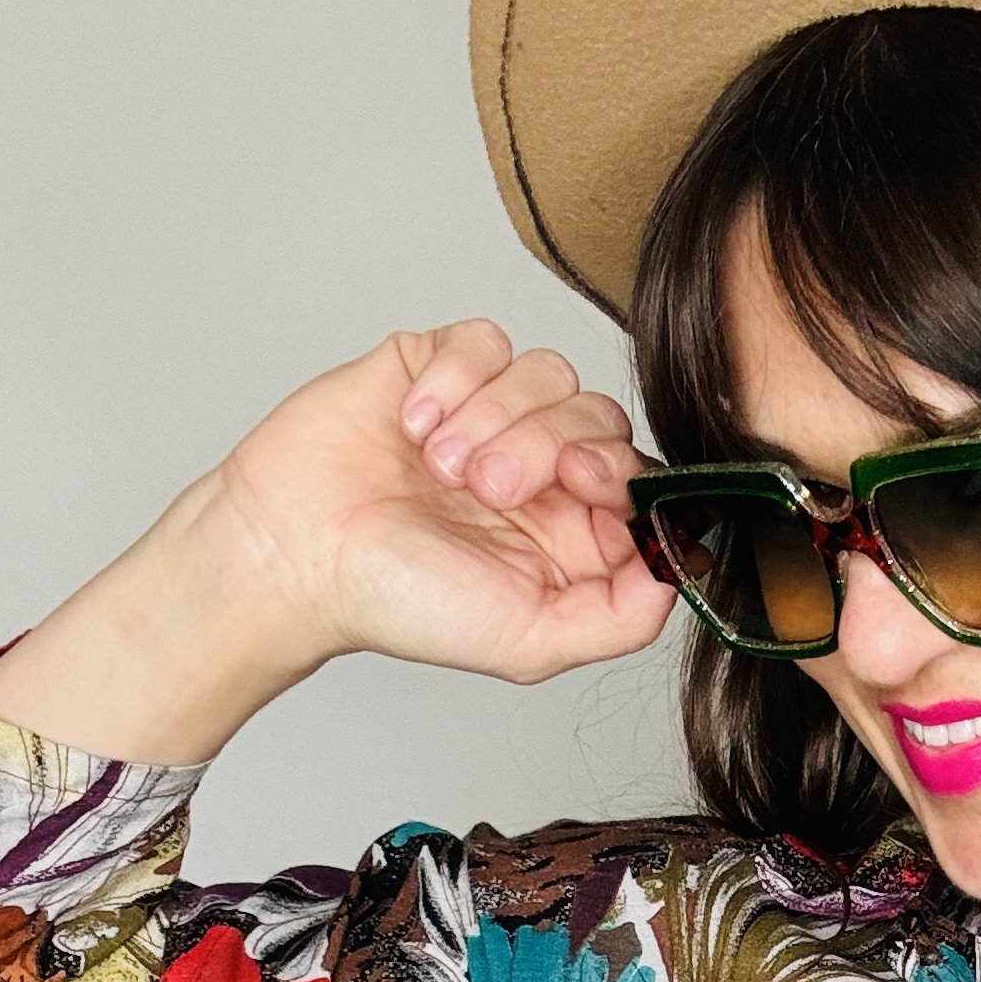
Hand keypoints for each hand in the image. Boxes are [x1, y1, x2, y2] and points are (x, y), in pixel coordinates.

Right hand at [211, 319, 674, 683]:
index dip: (624, 473)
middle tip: (490, 489)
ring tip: (441, 469)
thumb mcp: (532, 640)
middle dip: (550, 447)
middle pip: (602, 417)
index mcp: (571, 534)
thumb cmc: (401, 602)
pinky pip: (485, 340)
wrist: (298, 554)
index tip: (580, 486)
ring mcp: (491, 414)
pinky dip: (454, 382)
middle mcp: (540, 471)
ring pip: (549, 373)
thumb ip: (622, 616)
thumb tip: (682, 570)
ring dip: (495, 421)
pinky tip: (415, 427)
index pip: (641, 479)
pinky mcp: (439, 367)